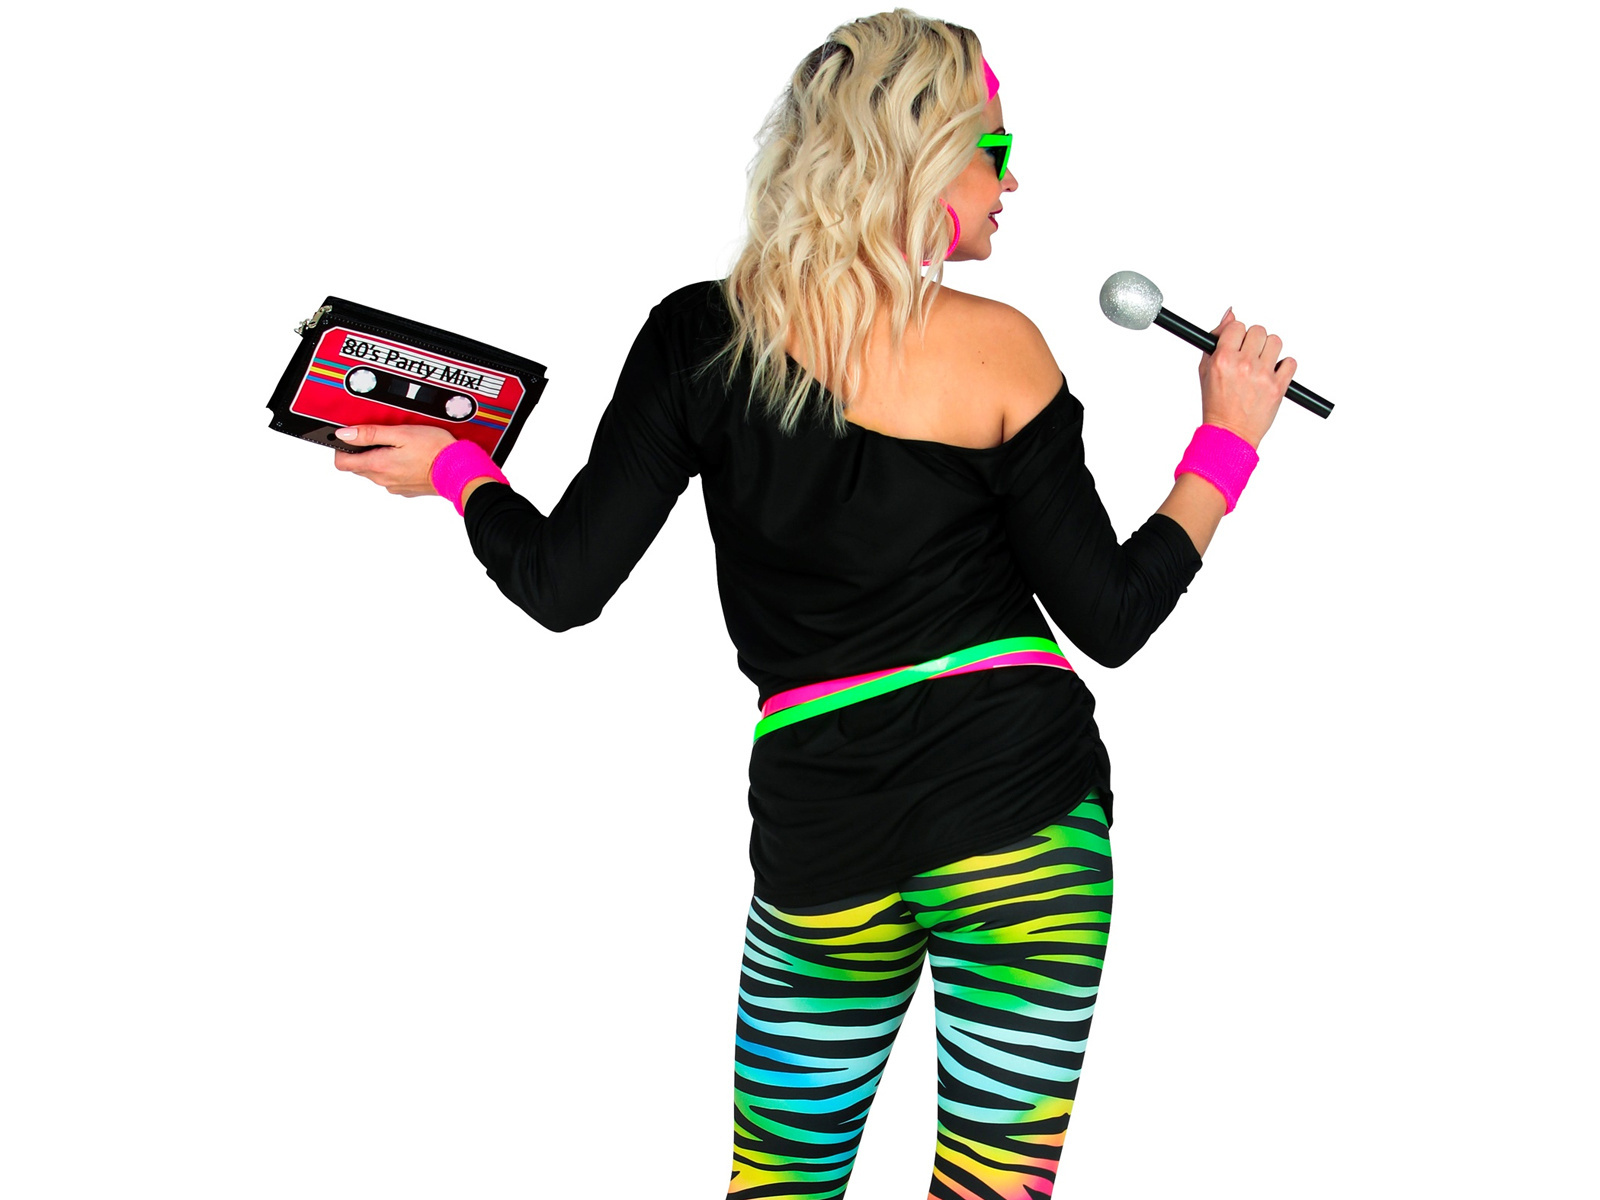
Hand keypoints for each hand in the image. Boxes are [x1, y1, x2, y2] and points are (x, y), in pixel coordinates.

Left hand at [331, 424, 458, 497]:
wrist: (459, 469)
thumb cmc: (434, 449)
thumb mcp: (399, 433)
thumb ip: (369, 434)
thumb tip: (344, 434)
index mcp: (377, 465)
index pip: (342, 462)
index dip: (342, 448)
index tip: (352, 438)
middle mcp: (383, 480)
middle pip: (358, 467)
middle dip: (363, 451)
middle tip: (380, 437)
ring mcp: (395, 486)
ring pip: (376, 472)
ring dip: (380, 459)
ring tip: (398, 445)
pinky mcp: (407, 489)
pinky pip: (392, 477)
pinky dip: (395, 467)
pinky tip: (409, 457)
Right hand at [1197, 307, 1296, 449]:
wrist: (1229, 433)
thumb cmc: (1216, 404)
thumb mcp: (1206, 370)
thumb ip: (1215, 341)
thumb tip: (1230, 315)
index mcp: (1223, 359)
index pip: (1237, 325)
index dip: (1237, 333)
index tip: (1236, 343)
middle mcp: (1243, 365)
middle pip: (1258, 330)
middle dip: (1254, 341)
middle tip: (1249, 355)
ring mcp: (1263, 375)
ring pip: (1276, 341)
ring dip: (1270, 350)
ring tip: (1262, 364)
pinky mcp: (1279, 387)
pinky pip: (1291, 362)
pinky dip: (1284, 366)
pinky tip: (1273, 374)